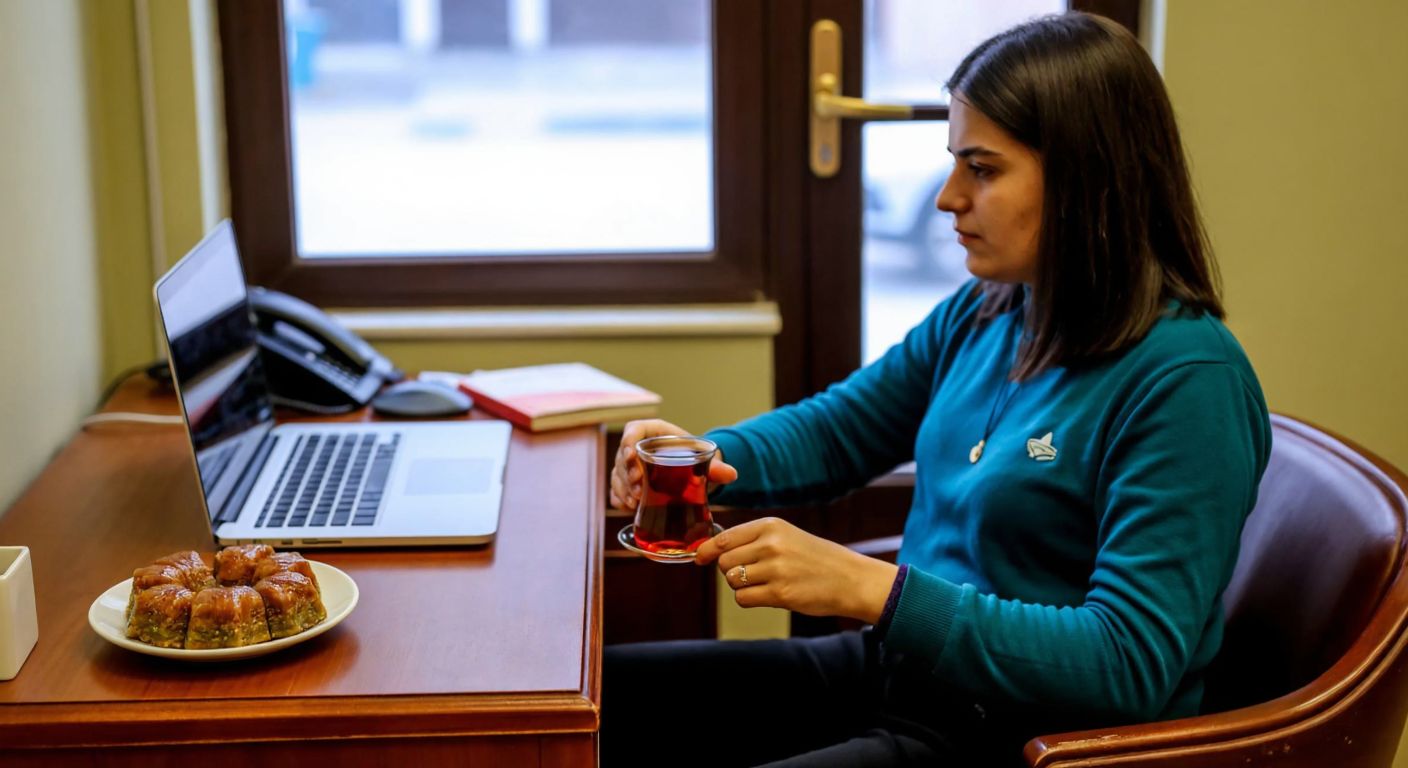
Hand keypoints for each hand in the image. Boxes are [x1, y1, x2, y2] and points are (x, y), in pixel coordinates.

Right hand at [609, 419, 737, 511]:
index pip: (633, 429)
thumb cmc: (692, 457)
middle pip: (622, 456)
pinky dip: (620, 499)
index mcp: (653, 433)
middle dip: (628, 474)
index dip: (628, 441)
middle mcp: (636, 447)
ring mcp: (628, 467)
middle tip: (639, 488)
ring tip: (635, 502)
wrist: (688, 471)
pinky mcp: (626, 484)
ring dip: (623, 489)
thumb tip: (732, 474)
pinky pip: (616, 491)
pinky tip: (629, 508)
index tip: (632, 455)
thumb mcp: (702, 459)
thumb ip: (715, 467)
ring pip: (617, 475)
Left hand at [695, 517, 898, 623]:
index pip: (725, 538)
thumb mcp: (786, 536)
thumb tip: (712, 550)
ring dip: (741, 586)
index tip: (700, 558)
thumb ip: (753, 540)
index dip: (707, 550)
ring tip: (764, 584)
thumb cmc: (815, 558)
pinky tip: (767, 595)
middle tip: (750, 574)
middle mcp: (771, 544)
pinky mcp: (780, 593)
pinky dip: (749, 600)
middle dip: (730, 571)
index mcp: (771, 526)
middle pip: (724, 562)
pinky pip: (743, 599)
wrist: (849, 578)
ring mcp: (775, 569)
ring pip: (731, 581)